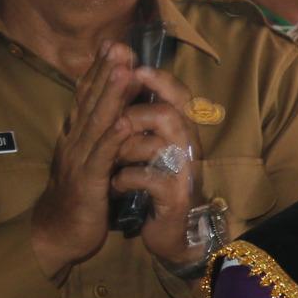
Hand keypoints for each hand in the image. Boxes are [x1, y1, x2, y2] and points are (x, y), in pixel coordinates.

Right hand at [29, 42, 141, 275]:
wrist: (57, 234)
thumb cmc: (78, 199)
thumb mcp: (89, 163)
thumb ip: (99, 139)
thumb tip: (113, 116)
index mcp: (76, 137)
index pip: (88, 98)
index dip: (100, 71)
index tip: (114, 45)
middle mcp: (75, 142)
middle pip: (91, 102)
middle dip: (106, 72)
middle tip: (120, 45)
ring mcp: (79, 161)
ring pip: (97, 123)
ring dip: (111, 95)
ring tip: (125, 70)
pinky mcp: (87, 183)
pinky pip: (101, 157)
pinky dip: (112, 138)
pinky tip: (123, 120)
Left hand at [111, 61, 206, 265]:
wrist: (168, 231)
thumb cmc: (153, 183)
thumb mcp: (146, 146)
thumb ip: (138, 116)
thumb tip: (119, 78)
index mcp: (180, 132)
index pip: (180, 96)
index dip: (161, 79)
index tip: (136, 66)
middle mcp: (187, 148)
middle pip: (172, 114)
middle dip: (139, 111)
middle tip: (118, 117)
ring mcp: (183, 173)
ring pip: (161, 144)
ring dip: (129, 147)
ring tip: (110, 156)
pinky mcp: (175, 198)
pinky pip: (151, 179)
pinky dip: (127, 179)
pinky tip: (115, 185)